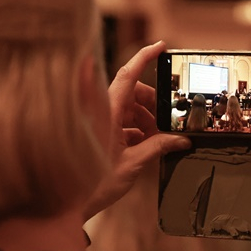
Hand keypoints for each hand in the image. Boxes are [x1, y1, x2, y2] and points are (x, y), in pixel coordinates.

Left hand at [84, 41, 190, 219]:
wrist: (69, 203)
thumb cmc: (93, 183)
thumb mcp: (133, 164)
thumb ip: (158, 148)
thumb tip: (180, 140)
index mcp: (108, 111)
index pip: (128, 75)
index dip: (144, 56)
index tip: (160, 46)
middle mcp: (102, 111)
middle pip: (133, 93)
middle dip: (153, 103)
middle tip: (169, 120)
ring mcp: (100, 121)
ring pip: (129, 109)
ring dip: (146, 120)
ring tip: (159, 139)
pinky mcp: (99, 133)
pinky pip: (122, 122)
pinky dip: (136, 130)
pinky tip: (147, 145)